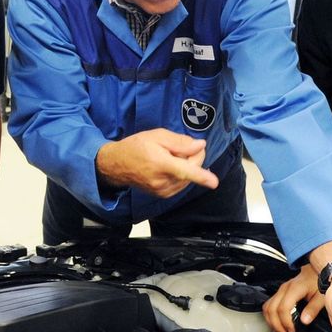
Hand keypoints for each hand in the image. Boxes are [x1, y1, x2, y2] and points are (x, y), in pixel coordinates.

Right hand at [96, 128, 219, 197]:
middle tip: (184, 146)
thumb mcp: (156, 136)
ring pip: (188, 178)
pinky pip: (182, 184)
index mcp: (160, 163)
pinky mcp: (163, 195)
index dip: (200, 176)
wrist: (117, 165)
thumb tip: (200, 146)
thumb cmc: (136, 147)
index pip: (184, 170)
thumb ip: (179, 142)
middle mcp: (162, 180)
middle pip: (191, 170)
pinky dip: (182, 175)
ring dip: (188, 167)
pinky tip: (172, 166)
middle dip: (194, 157)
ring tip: (172, 157)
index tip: (214, 182)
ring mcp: (163, 190)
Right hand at [263, 267, 324, 331]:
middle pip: (271, 309)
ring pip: (267, 307)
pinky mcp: (279, 293)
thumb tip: (305, 321)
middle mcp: (284, 289)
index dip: (286, 322)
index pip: (283, 308)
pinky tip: (277, 324)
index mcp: (294, 289)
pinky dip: (270, 317)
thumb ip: (313, 308)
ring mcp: (280, 290)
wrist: (316, 270)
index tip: (292, 331)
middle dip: (277, 325)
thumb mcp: (321, 296)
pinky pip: (269, 305)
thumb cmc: (319, 281)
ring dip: (271, 322)